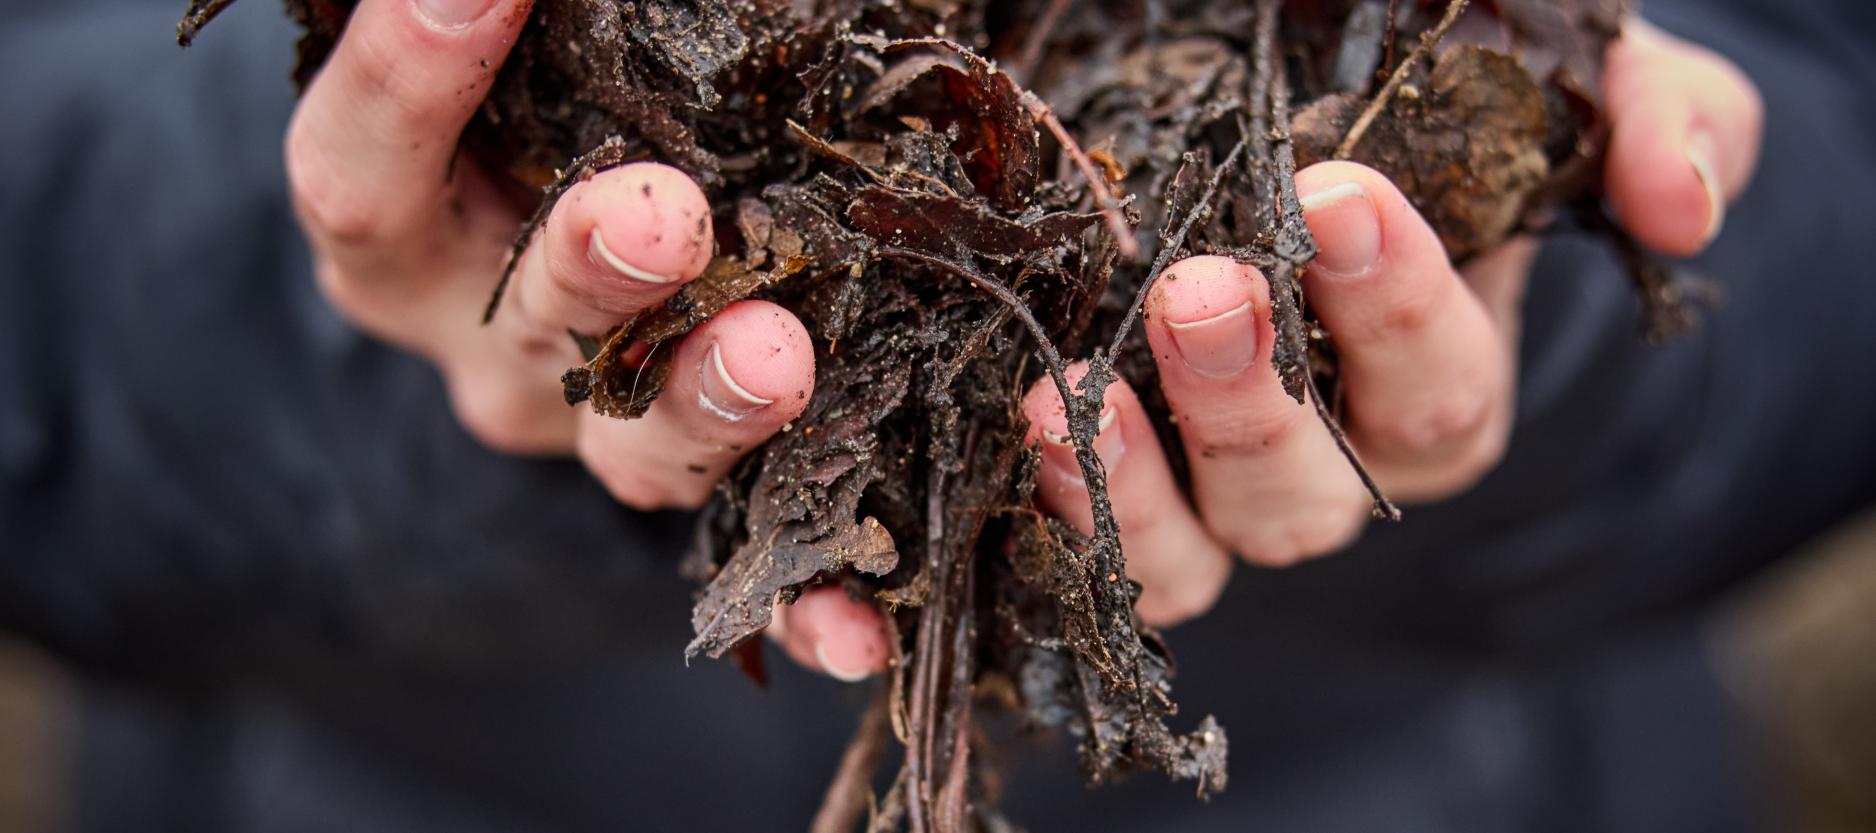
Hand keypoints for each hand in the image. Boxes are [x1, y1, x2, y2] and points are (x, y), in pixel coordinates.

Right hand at [287, 0, 887, 677]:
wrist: (572, 274)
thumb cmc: (558, 132)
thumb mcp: (532, 93)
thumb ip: (536, 51)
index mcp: (415, 237)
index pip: (363, 176)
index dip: (405, 86)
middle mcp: (499, 348)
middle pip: (524, 324)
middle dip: (594, 271)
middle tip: (660, 214)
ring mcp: (600, 438)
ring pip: (641, 447)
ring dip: (713, 409)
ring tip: (778, 357)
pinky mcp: (708, 496)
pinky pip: (754, 572)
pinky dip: (813, 608)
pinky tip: (864, 635)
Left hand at [1017, 20, 1763, 625]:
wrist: (1332, 203)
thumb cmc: (1463, 158)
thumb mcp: (1587, 113)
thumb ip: (1666, 129)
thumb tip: (1683, 205)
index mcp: (1442, 392)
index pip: (1438, 384)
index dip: (1397, 306)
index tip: (1338, 200)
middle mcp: (1340, 466)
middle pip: (1309, 484)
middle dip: (1253, 395)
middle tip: (1201, 287)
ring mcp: (1231, 499)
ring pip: (1201, 542)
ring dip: (1140, 479)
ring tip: (1071, 394)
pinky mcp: (1139, 507)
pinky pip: (1118, 555)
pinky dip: (1074, 513)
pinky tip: (1033, 426)